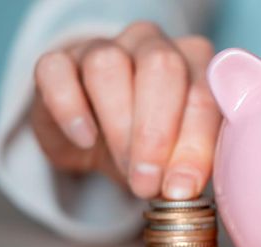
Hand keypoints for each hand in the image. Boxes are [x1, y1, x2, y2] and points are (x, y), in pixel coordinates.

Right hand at [31, 21, 220, 199]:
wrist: (95, 135)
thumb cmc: (148, 144)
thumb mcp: (175, 154)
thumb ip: (188, 161)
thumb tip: (184, 187)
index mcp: (196, 60)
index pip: (204, 90)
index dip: (196, 142)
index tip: (182, 187)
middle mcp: (153, 44)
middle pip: (161, 66)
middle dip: (156, 133)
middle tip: (148, 182)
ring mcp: (103, 45)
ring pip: (109, 65)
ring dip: (118, 125)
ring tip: (123, 170)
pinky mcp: (59, 59)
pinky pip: (56, 70)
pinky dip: (69, 108)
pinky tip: (84, 138)